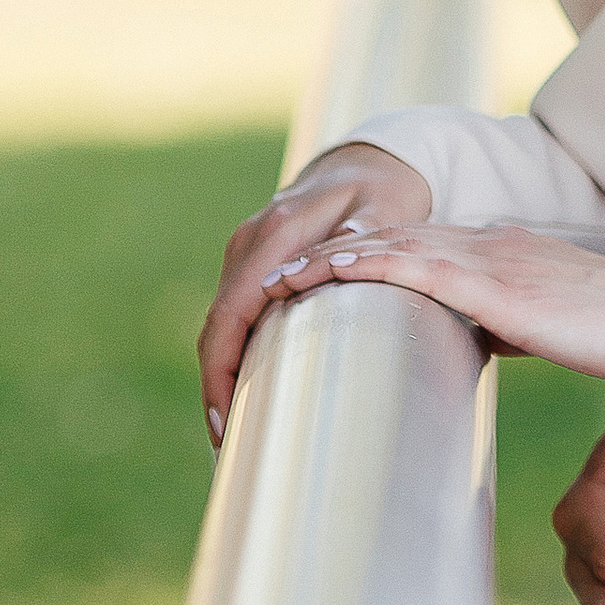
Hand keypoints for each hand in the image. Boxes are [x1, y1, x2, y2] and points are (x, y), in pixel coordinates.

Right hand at [199, 141, 434, 435]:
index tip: (226, 420)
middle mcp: (252, 238)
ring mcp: (246, 246)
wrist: (372, 161)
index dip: (223, 367)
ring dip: (223, 370)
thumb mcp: (387, 210)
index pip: (234, 308)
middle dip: (216, 382)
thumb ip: (362, 238)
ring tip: (234, 430)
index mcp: (281, 229)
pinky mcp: (251, 257)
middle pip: (218, 322)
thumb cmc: (387, 192)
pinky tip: (246, 386)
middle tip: (227, 443)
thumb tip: (334, 268)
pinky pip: (234, 309)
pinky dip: (234, 349)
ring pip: (222, 319)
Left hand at [258, 214, 604, 379]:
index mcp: (493, 251)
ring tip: (277, 281)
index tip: (314, 273)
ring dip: (329, 262)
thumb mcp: (540, 320)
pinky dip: (368, 267)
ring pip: (390, 249)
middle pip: (388, 240)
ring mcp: (486, 259)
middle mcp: (483, 244)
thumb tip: (475, 340)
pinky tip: (332, 274)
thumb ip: (502, 319)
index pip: (412, 247)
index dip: (359, 256)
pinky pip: (416, 269)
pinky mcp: (492, 286)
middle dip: (327, 257)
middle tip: (273, 278)